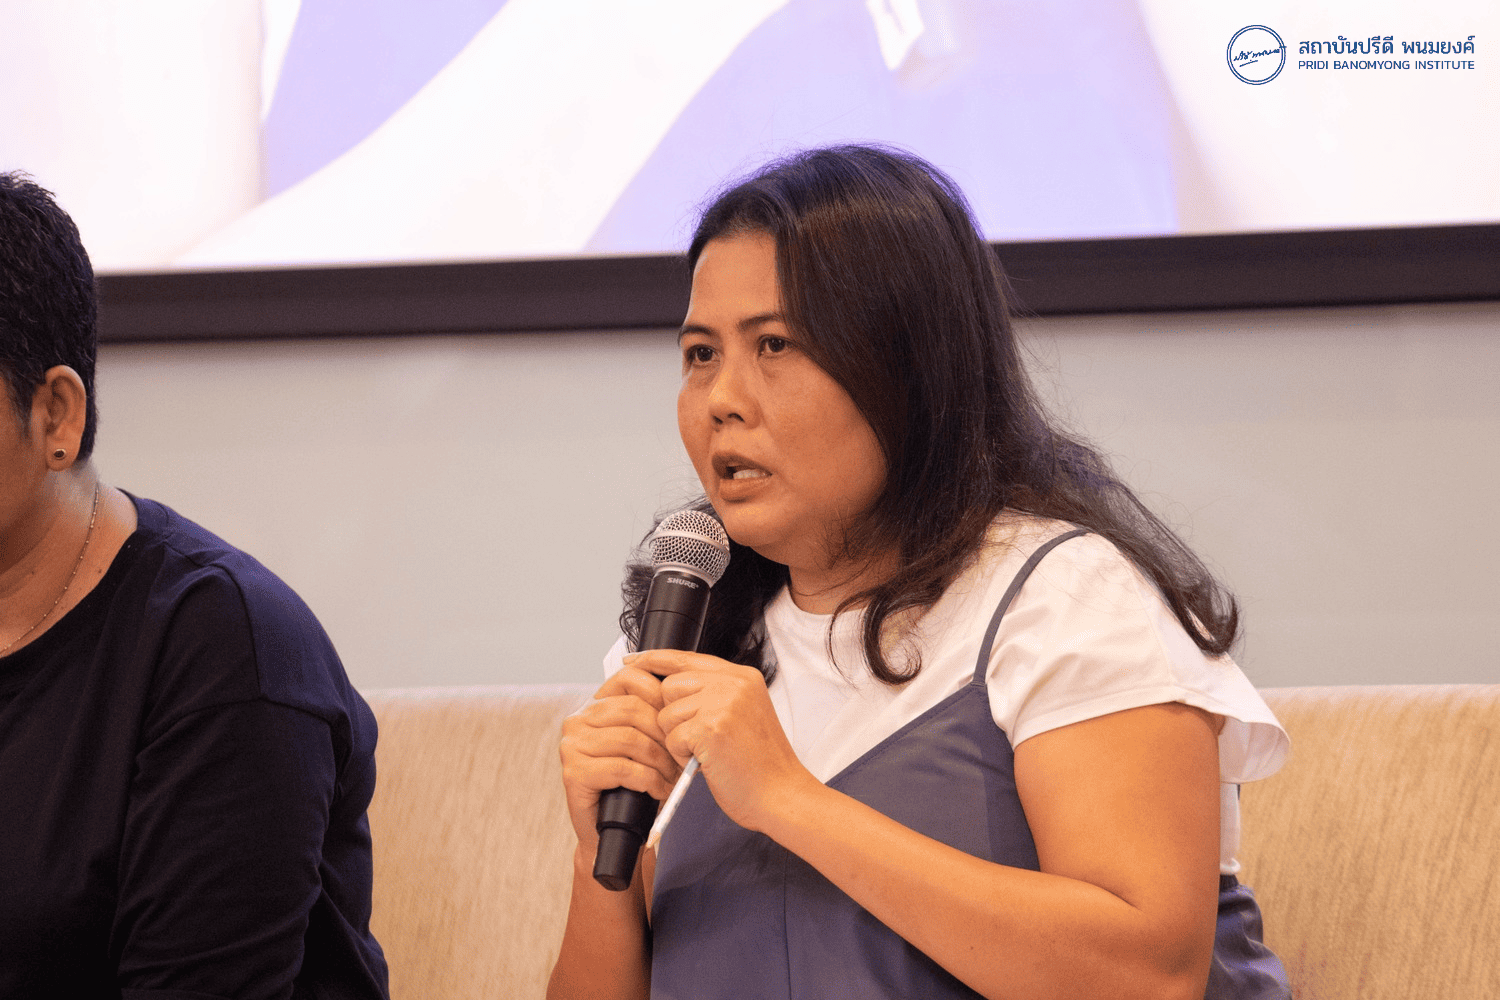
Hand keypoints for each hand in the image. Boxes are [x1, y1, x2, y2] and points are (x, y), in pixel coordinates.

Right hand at [558, 666, 681, 850]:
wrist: (610, 832)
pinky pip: (622, 768)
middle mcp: (578, 720)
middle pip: (633, 709)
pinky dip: (648, 780)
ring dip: (660, 761)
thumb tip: (682, 699)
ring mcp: (572, 746)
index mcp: (594, 705)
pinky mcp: (573, 773)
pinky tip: (658, 789)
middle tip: (683, 754)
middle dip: (665, 733)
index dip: (660, 694)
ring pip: (630, 739)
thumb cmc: (631, 785)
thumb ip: (652, 716)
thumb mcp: (643, 743)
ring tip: (672, 776)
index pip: (629, 679)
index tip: (680, 716)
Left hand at [627, 649, 815, 833]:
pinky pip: (672, 737)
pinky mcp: (711, 727)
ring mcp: (723, 702)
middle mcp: (733, 682)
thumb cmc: (760, 764)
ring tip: (706, 752)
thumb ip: (713, 694)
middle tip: (695, 739)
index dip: (655, 659)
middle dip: (672, 716)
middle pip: (669, 686)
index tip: (632, 662)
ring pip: (667, 714)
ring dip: (677, 739)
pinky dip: (681, 756)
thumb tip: (667, 687)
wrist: (781, 794)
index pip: (686, 657)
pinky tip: (705, 762)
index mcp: (742, 676)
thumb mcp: (742, 714)